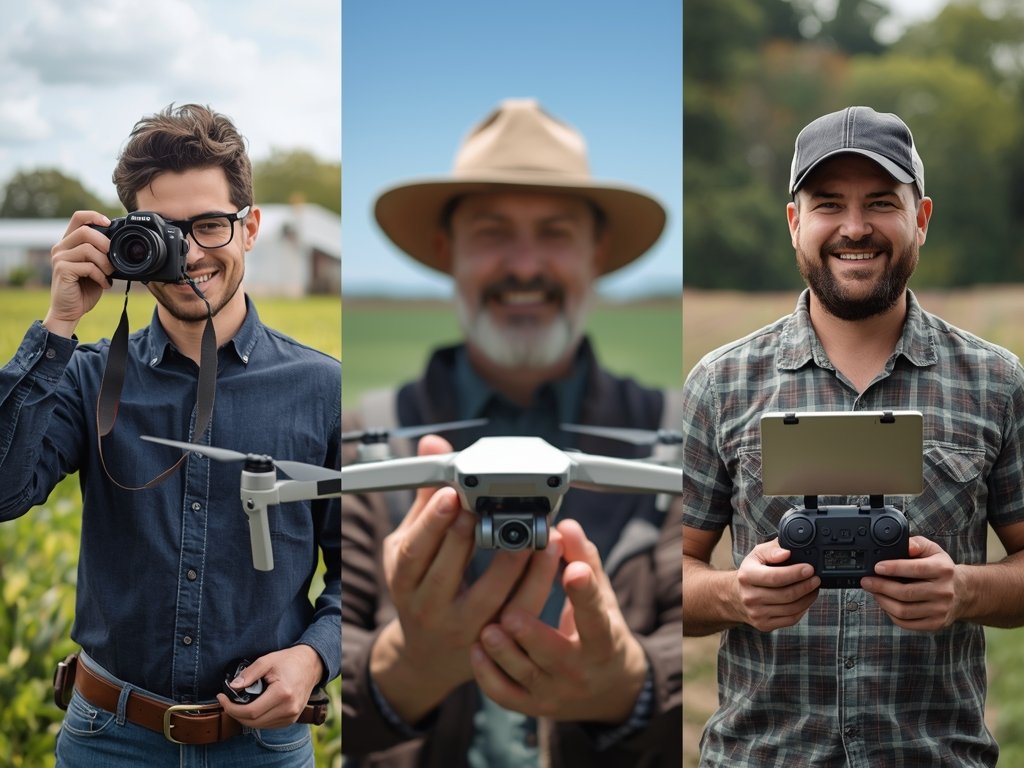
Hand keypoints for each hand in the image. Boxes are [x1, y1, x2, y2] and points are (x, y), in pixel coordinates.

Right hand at [44, 211, 114, 336]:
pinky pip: (88, 266)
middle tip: (113, 260)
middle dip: (106, 245)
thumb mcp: (96, 268)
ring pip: (88, 249)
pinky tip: (104, 284)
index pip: (78, 218)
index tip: (110, 223)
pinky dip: (101, 276)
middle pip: (86, 231)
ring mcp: (59, 258)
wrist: (70, 311)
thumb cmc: (84, 289)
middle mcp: (61, 247)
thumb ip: (100, 254)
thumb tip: (119, 245)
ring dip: (105, 263)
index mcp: (69, 243)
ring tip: (109, 274)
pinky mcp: (62, 270)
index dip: (95, 216)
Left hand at [216, 644, 323, 728]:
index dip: (231, 707)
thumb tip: (233, 686)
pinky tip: (252, 708)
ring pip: (260, 726)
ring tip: (238, 704)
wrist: (311, 665)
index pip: (250, 712)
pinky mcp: (291, 719)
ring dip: (245, 718)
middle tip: (227, 701)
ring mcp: (291, 716)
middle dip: (235, 713)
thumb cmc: (289, 661)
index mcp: (282, 694)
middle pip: (253, 722)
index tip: (222, 697)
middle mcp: (288, 709)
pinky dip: (257, 719)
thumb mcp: (267, 661)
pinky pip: (268, 724)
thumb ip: (249, 674)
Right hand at [369, 435, 540, 722]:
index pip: (416, 549)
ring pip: (491, 595)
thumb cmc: (421, 585)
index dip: (434, 522)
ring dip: (516, 560)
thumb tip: (433, 445)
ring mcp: (461, 628)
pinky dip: (538, 581)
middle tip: (499, 503)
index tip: (453, 494)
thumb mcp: (412, 543)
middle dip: (476, 533)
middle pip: (451, 570)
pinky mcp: (494, 641)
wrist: (427, 654)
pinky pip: (519, 610)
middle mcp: (428, 606)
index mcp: (404, 577)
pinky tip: (550, 553)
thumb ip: (428, 496)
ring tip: (534, 528)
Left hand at [469, 519, 648, 723]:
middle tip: (512, 614)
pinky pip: (505, 693)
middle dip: (533, 634)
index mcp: (603, 640)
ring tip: (488, 629)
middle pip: (555, 653)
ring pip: (524, 674)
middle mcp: (579, 669)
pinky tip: (477, 649)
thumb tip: (565, 525)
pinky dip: (488, 675)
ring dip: (504, 653)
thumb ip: (583, 560)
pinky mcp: (530, 705)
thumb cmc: (601, 634)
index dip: (584, 593)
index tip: (574, 571)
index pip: (595, 615)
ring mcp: (553, 690)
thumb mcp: (602, 599)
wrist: (609, 691)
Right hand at [733, 539, 820, 631]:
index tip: (809, 569)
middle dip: (806, 586)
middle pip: (785, 595)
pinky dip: (803, 609)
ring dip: (807, 598)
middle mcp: (749, 597)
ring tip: (814, 588)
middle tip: (816, 578)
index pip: (774, 577)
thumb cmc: (751, 572)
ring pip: (791, 609)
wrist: (735, 595)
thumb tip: (787, 553)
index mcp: (746, 576)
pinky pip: (790, 619)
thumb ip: (772, 550)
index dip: (795, 574)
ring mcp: (756, 613)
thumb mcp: (757, 554)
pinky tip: (806, 600)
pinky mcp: (764, 625)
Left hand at [861, 536, 958, 630]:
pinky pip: (907, 623)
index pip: (915, 569)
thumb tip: (906, 545)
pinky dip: (891, 614)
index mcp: (942, 570)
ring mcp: (940, 610)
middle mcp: (943, 591)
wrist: (962, 592)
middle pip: (905, 593)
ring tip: (874, 592)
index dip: (893, 568)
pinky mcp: (936, 623)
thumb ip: (917, 544)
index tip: (877, 567)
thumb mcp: (933, 550)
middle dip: (881, 586)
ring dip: (883, 601)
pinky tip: (886, 604)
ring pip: (904, 611)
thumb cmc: (941, 569)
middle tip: (867, 581)